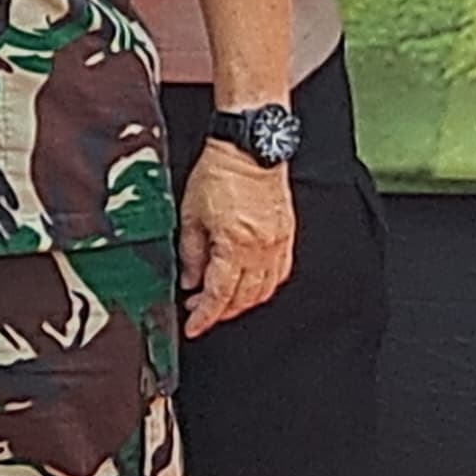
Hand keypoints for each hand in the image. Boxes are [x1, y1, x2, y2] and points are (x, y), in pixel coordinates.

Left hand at [178, 140, 296, 337]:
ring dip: (242, 302)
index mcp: (235, 245)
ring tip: (221, 300)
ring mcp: (278, 244)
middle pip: (244, 298)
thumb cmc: (220, 172)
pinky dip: (263, 286)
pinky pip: (279, 274)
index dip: (205, 316)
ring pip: (264, 290)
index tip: (193, 327)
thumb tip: (189, 280)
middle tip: (201, 311)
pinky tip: (249, 284)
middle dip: (221, 312)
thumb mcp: (190, 214)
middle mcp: (261, 249)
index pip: (219, 295)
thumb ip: (191, 253)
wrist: (250, 148)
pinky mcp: (287, 236)